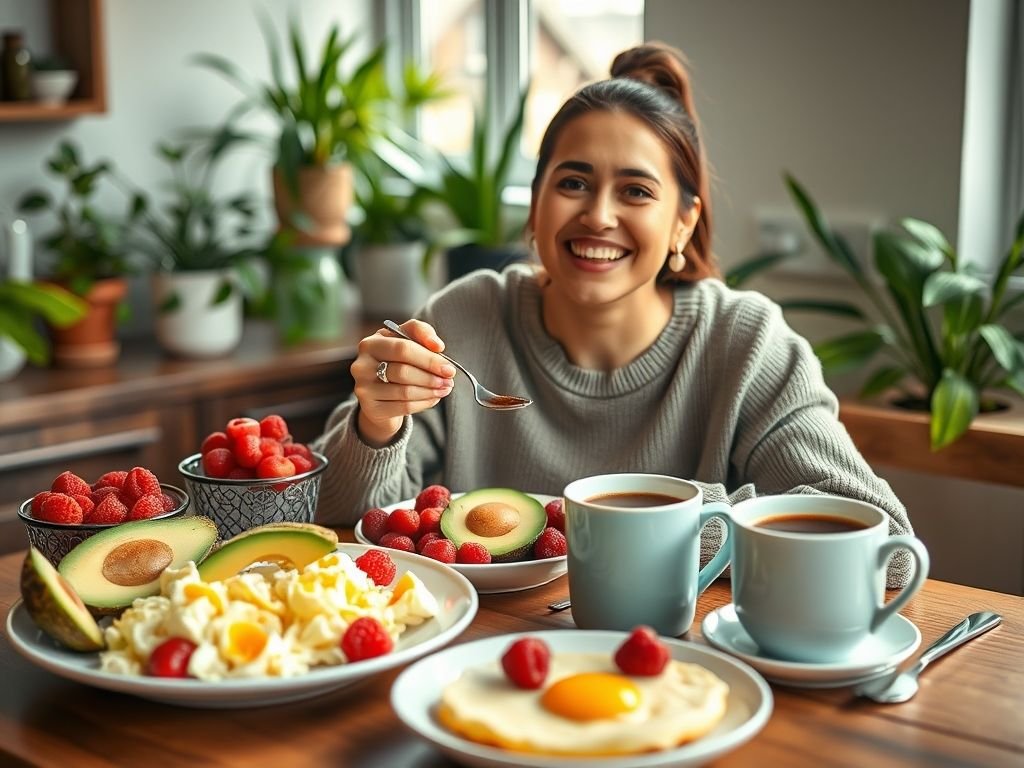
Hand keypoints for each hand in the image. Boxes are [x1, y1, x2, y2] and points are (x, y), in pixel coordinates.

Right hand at [352, 320, 455, 446]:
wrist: (379, 392)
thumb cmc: (397, 361)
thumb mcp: (406, 340)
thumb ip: (421, 333)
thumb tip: (437, 345)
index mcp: (371, 343)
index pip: (403, 348)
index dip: (429, 359)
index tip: (449, 367)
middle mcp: (362, 365)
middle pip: (403, 371)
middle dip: (431, 376)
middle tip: (449, 380)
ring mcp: (364, 388)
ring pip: (405, 391)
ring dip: (430, 391)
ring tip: (445, 388)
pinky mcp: (371, 408)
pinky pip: (403, 407)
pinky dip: (423, 403)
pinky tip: (434, 398)